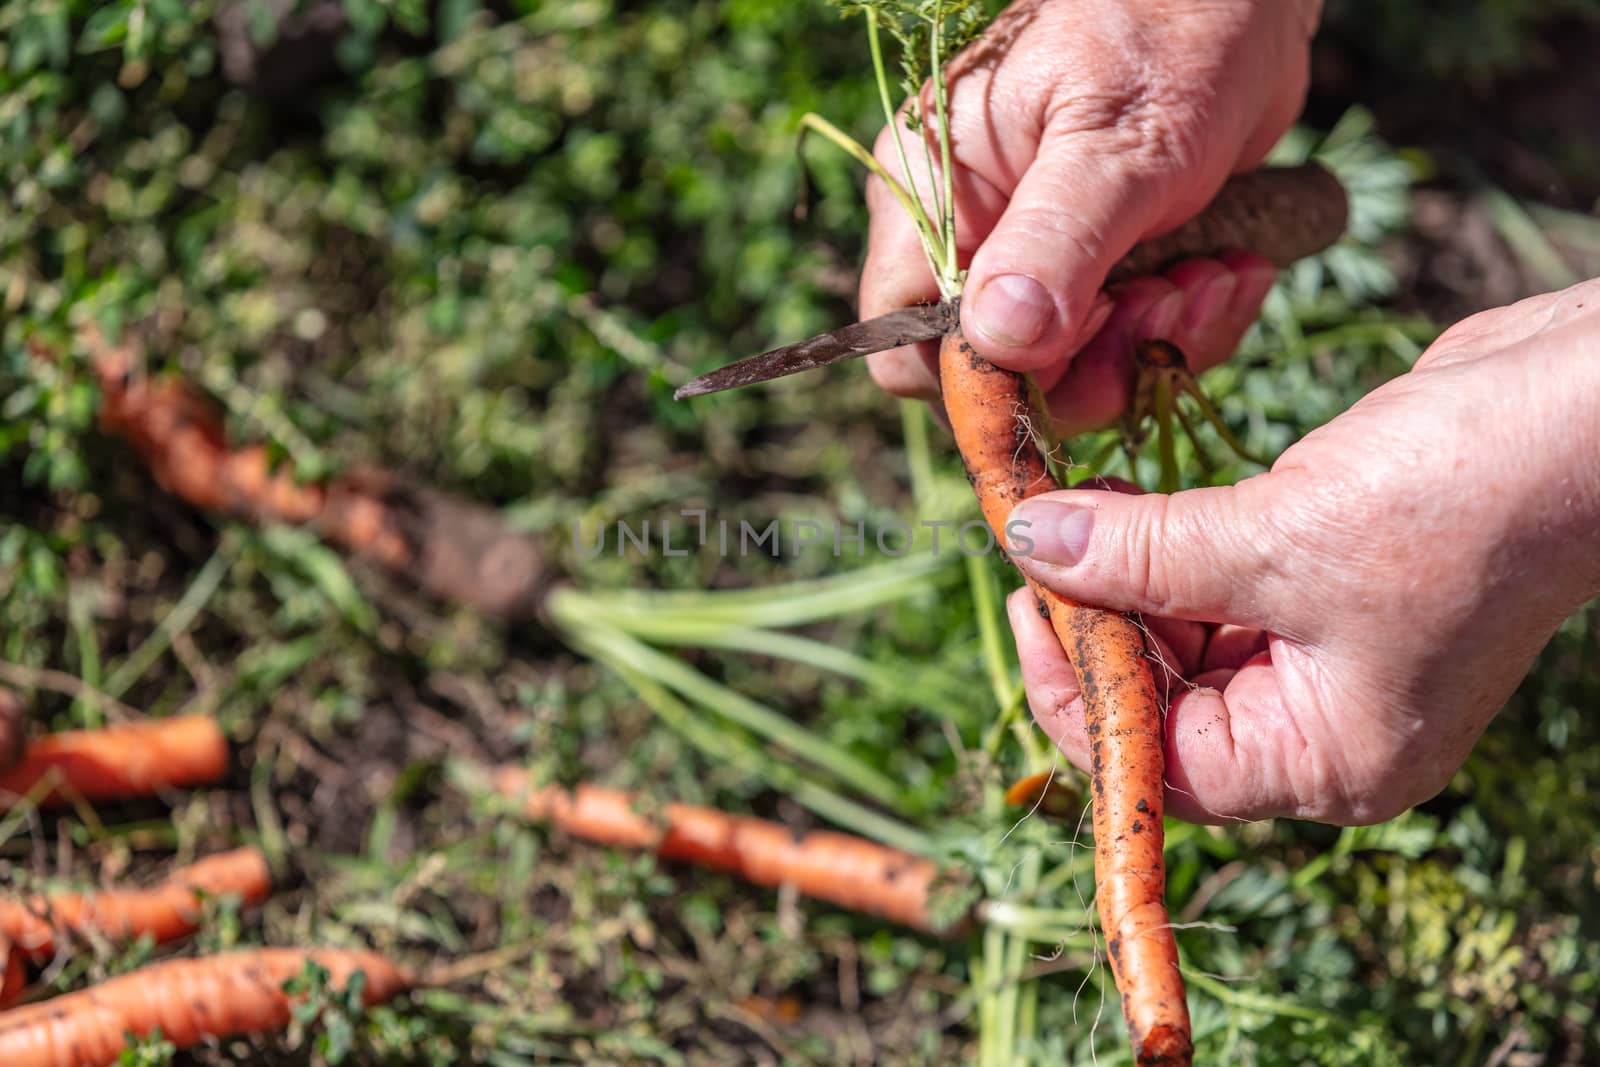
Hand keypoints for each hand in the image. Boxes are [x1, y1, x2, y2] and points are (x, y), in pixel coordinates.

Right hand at [862, 0, 1319, 428]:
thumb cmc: (1170, 32)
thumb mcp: (1116, 141)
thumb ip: (1054, 242)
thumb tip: (996, 342)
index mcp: (931, 197)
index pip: (905, 343)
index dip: (977, 380)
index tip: (1068, 358)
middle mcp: (972, 240)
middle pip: (999, 377)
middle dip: (1095, 365)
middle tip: (1168, 303)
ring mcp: (1039, 263)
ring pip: (1076, 374)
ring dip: (1157, 343)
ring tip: (1214, 273)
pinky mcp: (1103, 276)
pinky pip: (1131, 349)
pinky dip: (1189, 327)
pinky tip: (1230, 267)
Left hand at [1004, 279, 1599, 824]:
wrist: (1587, 404)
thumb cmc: (1461, 496)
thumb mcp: (1275, 536)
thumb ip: (1137, 552)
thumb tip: (1025, 543)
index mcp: (1329, 759)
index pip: (1160, 766)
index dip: (1079, 695)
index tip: (1026, 607)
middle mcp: (1327, 724)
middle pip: (1165, 704)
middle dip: (1096, 627)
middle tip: (1037, 544)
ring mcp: (1332, 654)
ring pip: (1183, 639)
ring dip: (1123, 580)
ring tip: (1073, 511)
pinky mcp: (1331, 584)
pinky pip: (1219, 586)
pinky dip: (1167, 549)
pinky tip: (1126, 502)